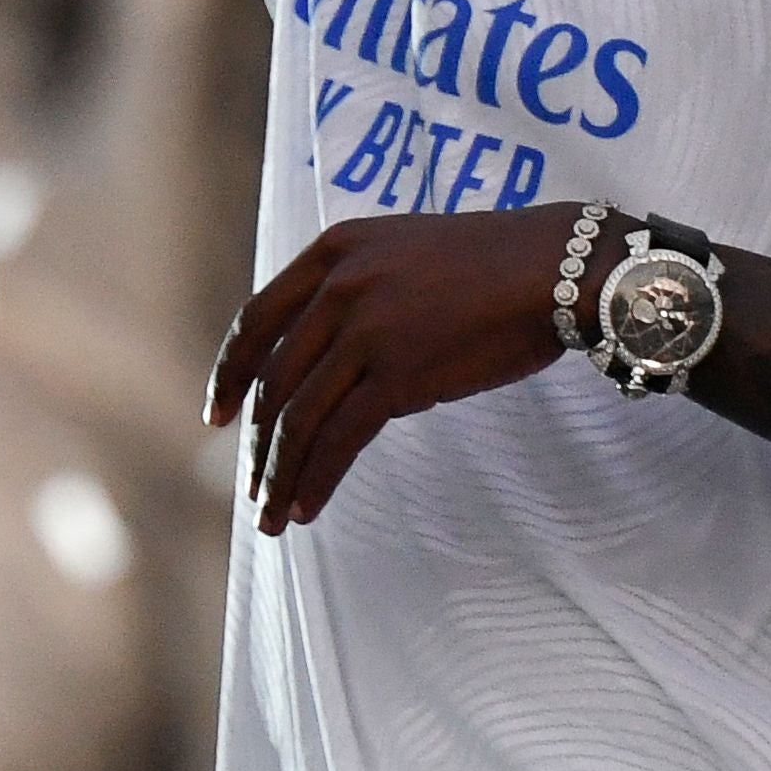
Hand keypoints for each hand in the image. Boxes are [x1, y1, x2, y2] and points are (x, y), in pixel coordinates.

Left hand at [202, 204, 580, 532]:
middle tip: (249, 488)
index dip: (230, 373)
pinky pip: (341, 438)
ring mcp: (365, 330)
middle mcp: (337, 288)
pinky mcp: (401, 373)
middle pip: (274, 379)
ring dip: (279, 473)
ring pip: (299, 416)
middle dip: (256, 442)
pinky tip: (307, 508)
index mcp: (330, 253)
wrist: (553, 266)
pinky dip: (317, 478)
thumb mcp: (398, 254)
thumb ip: (353, 290)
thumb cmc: (489, 265)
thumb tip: (323, 356)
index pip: (256, 320)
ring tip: (271, 516)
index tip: (217, 416)